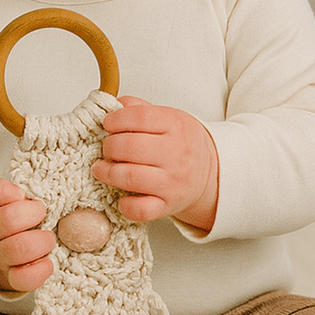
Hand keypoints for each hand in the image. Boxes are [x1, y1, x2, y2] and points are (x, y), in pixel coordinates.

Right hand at [0, 178, 54, 293]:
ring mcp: (0, 254)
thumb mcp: (21, 198)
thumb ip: (34, 189)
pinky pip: (21, 278)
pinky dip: (39, 270)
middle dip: (31, 216)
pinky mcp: (11, 277)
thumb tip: (60, 186)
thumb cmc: (23, 218)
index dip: (11, 193)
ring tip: (49, 239)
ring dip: (38, 243)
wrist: (8, 253)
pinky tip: (47, 262)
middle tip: (43, 214)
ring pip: (13, 250)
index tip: (24, 194)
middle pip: (6, 221)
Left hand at [93, 96, 218, 232]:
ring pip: (130, 177)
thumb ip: (140, 109)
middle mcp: (175, 153)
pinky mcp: (167, 206)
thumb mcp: (169, 118)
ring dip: (107, 172)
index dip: (116, 119)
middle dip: (108, 146)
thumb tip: (113, 104)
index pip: (140, 117)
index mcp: (175, 125)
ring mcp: (172, 182)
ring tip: (101, 169)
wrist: (212, 174)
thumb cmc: (183, 143)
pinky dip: (125, 205)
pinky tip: (121, 196)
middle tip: (106, 148)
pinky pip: (140, 210)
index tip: (107, 124)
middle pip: (130, 147)